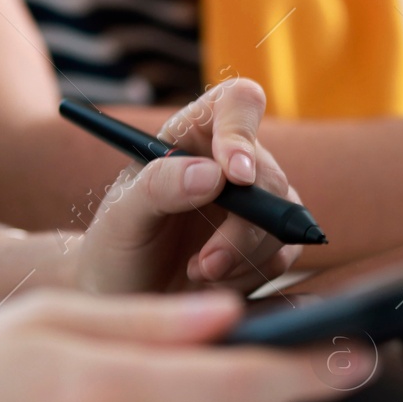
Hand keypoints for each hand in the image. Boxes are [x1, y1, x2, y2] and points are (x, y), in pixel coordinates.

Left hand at [74, 79, 304, 293]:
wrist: (126, 298)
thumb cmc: (116, 249)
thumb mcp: (120, 217)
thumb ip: (158, 186)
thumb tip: (214, 174)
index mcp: (192, 135)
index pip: (237, 103)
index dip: (242, 131)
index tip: (235, 176)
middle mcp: (231, 161)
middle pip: (268, 174)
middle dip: (241, 227)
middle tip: (205, 263)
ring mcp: (257, 200)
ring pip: (283, 218)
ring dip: (244, 256)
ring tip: (197, 272)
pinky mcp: (271, 239)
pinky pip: (285, 252)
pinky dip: (253, 273)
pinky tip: (216, 279)